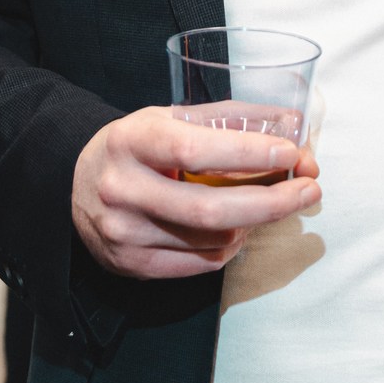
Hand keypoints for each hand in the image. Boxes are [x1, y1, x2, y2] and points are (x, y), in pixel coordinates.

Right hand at [72, 106, 319, 280]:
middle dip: (272, 202)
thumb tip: (293, 124)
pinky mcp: (131, 265)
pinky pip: (200, 264)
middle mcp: (122, 188)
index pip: (195, 149)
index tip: (290, 153)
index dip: (248, 153)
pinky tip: (238, 228)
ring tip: (270, 203)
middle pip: (210, 208)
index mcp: (131, 141)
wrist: (73, 183)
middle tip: (310, 189)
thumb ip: (230, 119)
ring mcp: (124, 232)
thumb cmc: (136, 147)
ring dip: (254, 224)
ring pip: (211, 240)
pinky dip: (231, 247)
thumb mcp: (169, 118)